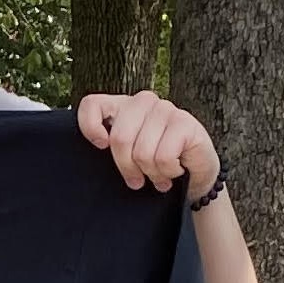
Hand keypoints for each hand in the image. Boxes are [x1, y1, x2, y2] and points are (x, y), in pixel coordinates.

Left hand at [76, 89, 217, 198]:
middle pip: (119, 138)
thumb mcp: (125, 157)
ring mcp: (165, 108)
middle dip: (127, 167)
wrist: (194, 174)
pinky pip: (163, 156)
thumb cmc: (154, 164)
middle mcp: (142, 102)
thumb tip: (99, 148)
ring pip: (142, 152)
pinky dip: (168, 171)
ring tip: (159, 175)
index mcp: (121, 107)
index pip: (91, 105)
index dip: (90, 128)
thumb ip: (110, 148)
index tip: (101, 147)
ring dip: (152, 173)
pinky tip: (175, 169)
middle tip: (137, 180)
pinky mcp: (184, 121)